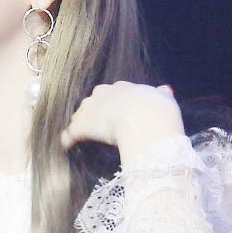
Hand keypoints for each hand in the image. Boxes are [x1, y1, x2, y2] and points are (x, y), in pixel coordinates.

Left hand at [60, 81, 183, 158]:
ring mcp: (91, 110)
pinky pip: (70, 133)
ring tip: (81, 134)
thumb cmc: (156, 110)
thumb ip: (162, 94)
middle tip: (100, 123)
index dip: (114, 102)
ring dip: (80, 123)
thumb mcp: (164, 98)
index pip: (113, 92)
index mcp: (124, 88)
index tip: (116, 111)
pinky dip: (68, 139)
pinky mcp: (82, 127)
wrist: (143, 120)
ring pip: (80, 114)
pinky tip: (67, 145)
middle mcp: (104, 94)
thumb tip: (164, 90)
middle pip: (93, 100)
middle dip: (95, 110)